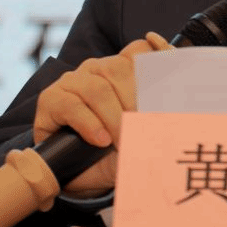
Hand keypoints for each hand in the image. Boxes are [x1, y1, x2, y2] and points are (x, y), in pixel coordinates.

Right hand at [32, 37, 158, 197]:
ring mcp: (72, 81)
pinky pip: (73, 106)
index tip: (168, 83)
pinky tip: (100, 140)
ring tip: (121, 142)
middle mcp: (97, 69)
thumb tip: (175, 98)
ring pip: (98, 89)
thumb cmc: (113, 151)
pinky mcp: (51, 98)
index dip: (155, 60)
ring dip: (114, 118)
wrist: (79, 175)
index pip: (139, 51)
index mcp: (120, 70)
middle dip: (135, 103)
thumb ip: (157, 109)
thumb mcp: (141, 131)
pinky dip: (90, 125)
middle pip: (120, 70)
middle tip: (142, 132)